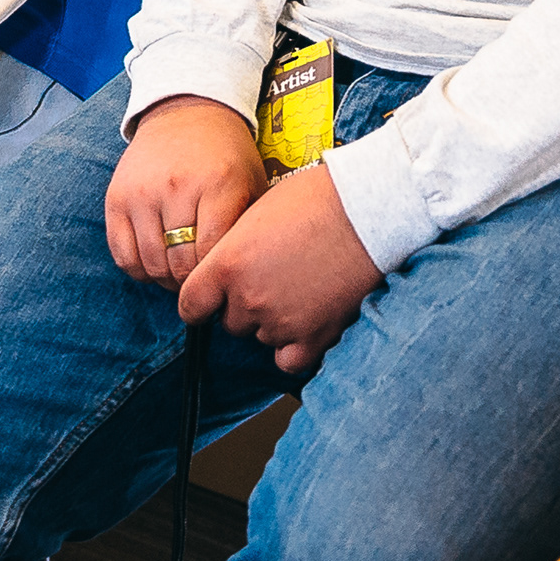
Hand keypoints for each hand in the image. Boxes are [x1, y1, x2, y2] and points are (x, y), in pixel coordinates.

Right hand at [103, 97, 266, 291]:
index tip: (220, 277)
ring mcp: (142, 192)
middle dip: (191, 283)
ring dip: (166, 279)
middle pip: (179, 265)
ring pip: (150, 265)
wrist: (186, 111)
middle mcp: (177, 187)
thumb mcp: (251, 183)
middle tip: (199, 281)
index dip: (215, 275)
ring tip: (178, 273)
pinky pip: (122, 255)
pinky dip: (139, 269)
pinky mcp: (116, 197)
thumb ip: (248, 228)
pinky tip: (155, 262)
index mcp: (219, 185)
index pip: (211, 254)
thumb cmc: (226, 156)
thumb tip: (240, 278)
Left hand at [176, 163, 378, 374]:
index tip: (208, 303)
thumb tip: (231, 268)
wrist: (367, 210)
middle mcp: (248, 298)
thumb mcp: (257, 214)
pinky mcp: (314, 338)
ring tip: (298, 291)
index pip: (191, 304)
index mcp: (227, 264)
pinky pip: (289, 361)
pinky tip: (306, 324)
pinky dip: (294, 347)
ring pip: (261, 338)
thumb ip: (235, 250)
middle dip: (244, 306)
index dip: (200, 303)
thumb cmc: (316, 199)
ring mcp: (280, 322)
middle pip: (230, 322)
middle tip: (272, 281)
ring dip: (272, 322)